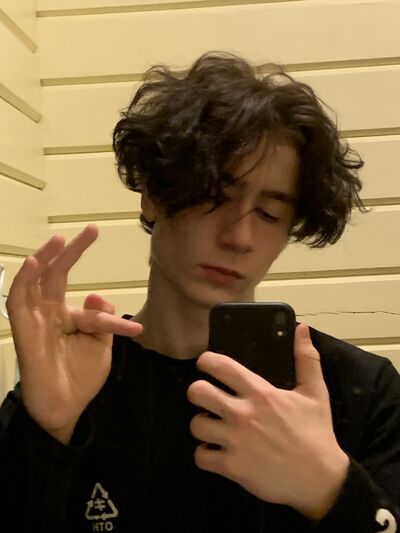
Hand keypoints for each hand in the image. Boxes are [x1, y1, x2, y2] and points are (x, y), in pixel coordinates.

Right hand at [6, 224, 142, 443]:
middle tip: (92, 230)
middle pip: (56, 274)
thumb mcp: (101, 346)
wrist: (66, 408)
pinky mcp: (22, 329)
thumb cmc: (81, 378)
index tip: (135, 329)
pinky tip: (36, 263)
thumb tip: (96, 295)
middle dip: (72, 251)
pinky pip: (18, 301)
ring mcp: (35, 319)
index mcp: (68, 317)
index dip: (109, 313)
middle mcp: (49, 313)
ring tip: (60, 239)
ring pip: (34, 281)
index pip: (88, 303)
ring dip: (45, 258)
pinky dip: (24, 280)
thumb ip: (102, 320)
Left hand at [187, 324, 348, 519]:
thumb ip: (306, 359)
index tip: (204, 363)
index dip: (206, 361)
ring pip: (195, 425)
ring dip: (202, 425)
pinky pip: (200, 456)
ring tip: (212, 426)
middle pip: (197, 393)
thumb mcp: (315, 392)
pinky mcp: (231, 466)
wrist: (321, 480)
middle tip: (205, 397)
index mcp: (260, 393)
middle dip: (197, 392)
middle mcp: (242, 413)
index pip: (221, 366)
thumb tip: (302, 328)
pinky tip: (215, 452)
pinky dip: (205, 455)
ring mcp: (235, 440)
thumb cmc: (316, 434)